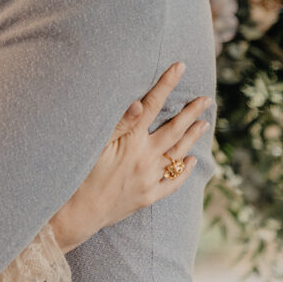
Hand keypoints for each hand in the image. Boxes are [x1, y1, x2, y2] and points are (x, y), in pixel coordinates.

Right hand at [48, 63, 210, 252]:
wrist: (77, 214)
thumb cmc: (78, 175)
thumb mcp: (93, 145)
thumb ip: (118, 123)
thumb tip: (138, 102)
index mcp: (131, 141)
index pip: (152, 105)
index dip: (166, 84)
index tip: (180, 67)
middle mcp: (145, 158)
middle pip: (174, 130)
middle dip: (190, 112)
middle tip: (205, 99)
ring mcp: (149, 179)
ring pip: (178, 153)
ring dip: (192, 137)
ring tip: (205, 123)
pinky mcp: (148, 197)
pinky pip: (173, 182)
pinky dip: (184, 170)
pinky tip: (191, 161)